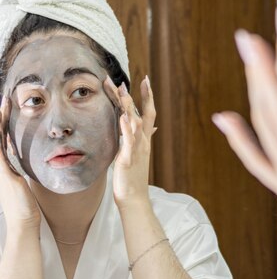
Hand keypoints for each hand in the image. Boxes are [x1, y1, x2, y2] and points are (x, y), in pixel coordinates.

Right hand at [0, 96, 40, 230]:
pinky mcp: (3, 172)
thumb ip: (21, 173)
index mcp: (3, 166)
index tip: (8, 107)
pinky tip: (3, 122)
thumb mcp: (23, 184)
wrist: (24, 222)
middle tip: (4, 100)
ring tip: (3, 104)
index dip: (3, 123)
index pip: (1, 139)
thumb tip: (25, 165)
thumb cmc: (27, 206)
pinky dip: (0, 134)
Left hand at [103, 76, 155, 209]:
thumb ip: (143, 138)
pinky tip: (123, 118)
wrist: (134, 198)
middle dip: (138, 96)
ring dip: (130, 108)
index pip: (149, 113)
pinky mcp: (128, 159)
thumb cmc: (133, 177)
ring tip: (124, 92)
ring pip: (136, 125)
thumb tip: (152, 127)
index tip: (146, 79)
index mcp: (144, 140)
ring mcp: (137, 150)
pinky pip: (128, 142)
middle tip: (133, 79)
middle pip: (144, 114)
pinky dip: (126, 129)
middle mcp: (143, 142)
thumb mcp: (138, 154)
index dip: (148, 96)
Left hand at [212, 10, 276, 278]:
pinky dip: (239, 135)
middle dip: (264, 65)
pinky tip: (225, 119)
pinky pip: (256, 156)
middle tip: (260, 28)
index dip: (268, 73)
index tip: (253, 39)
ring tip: (250, 55)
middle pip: (270, 107)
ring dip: (254, 87)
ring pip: (261, 124)